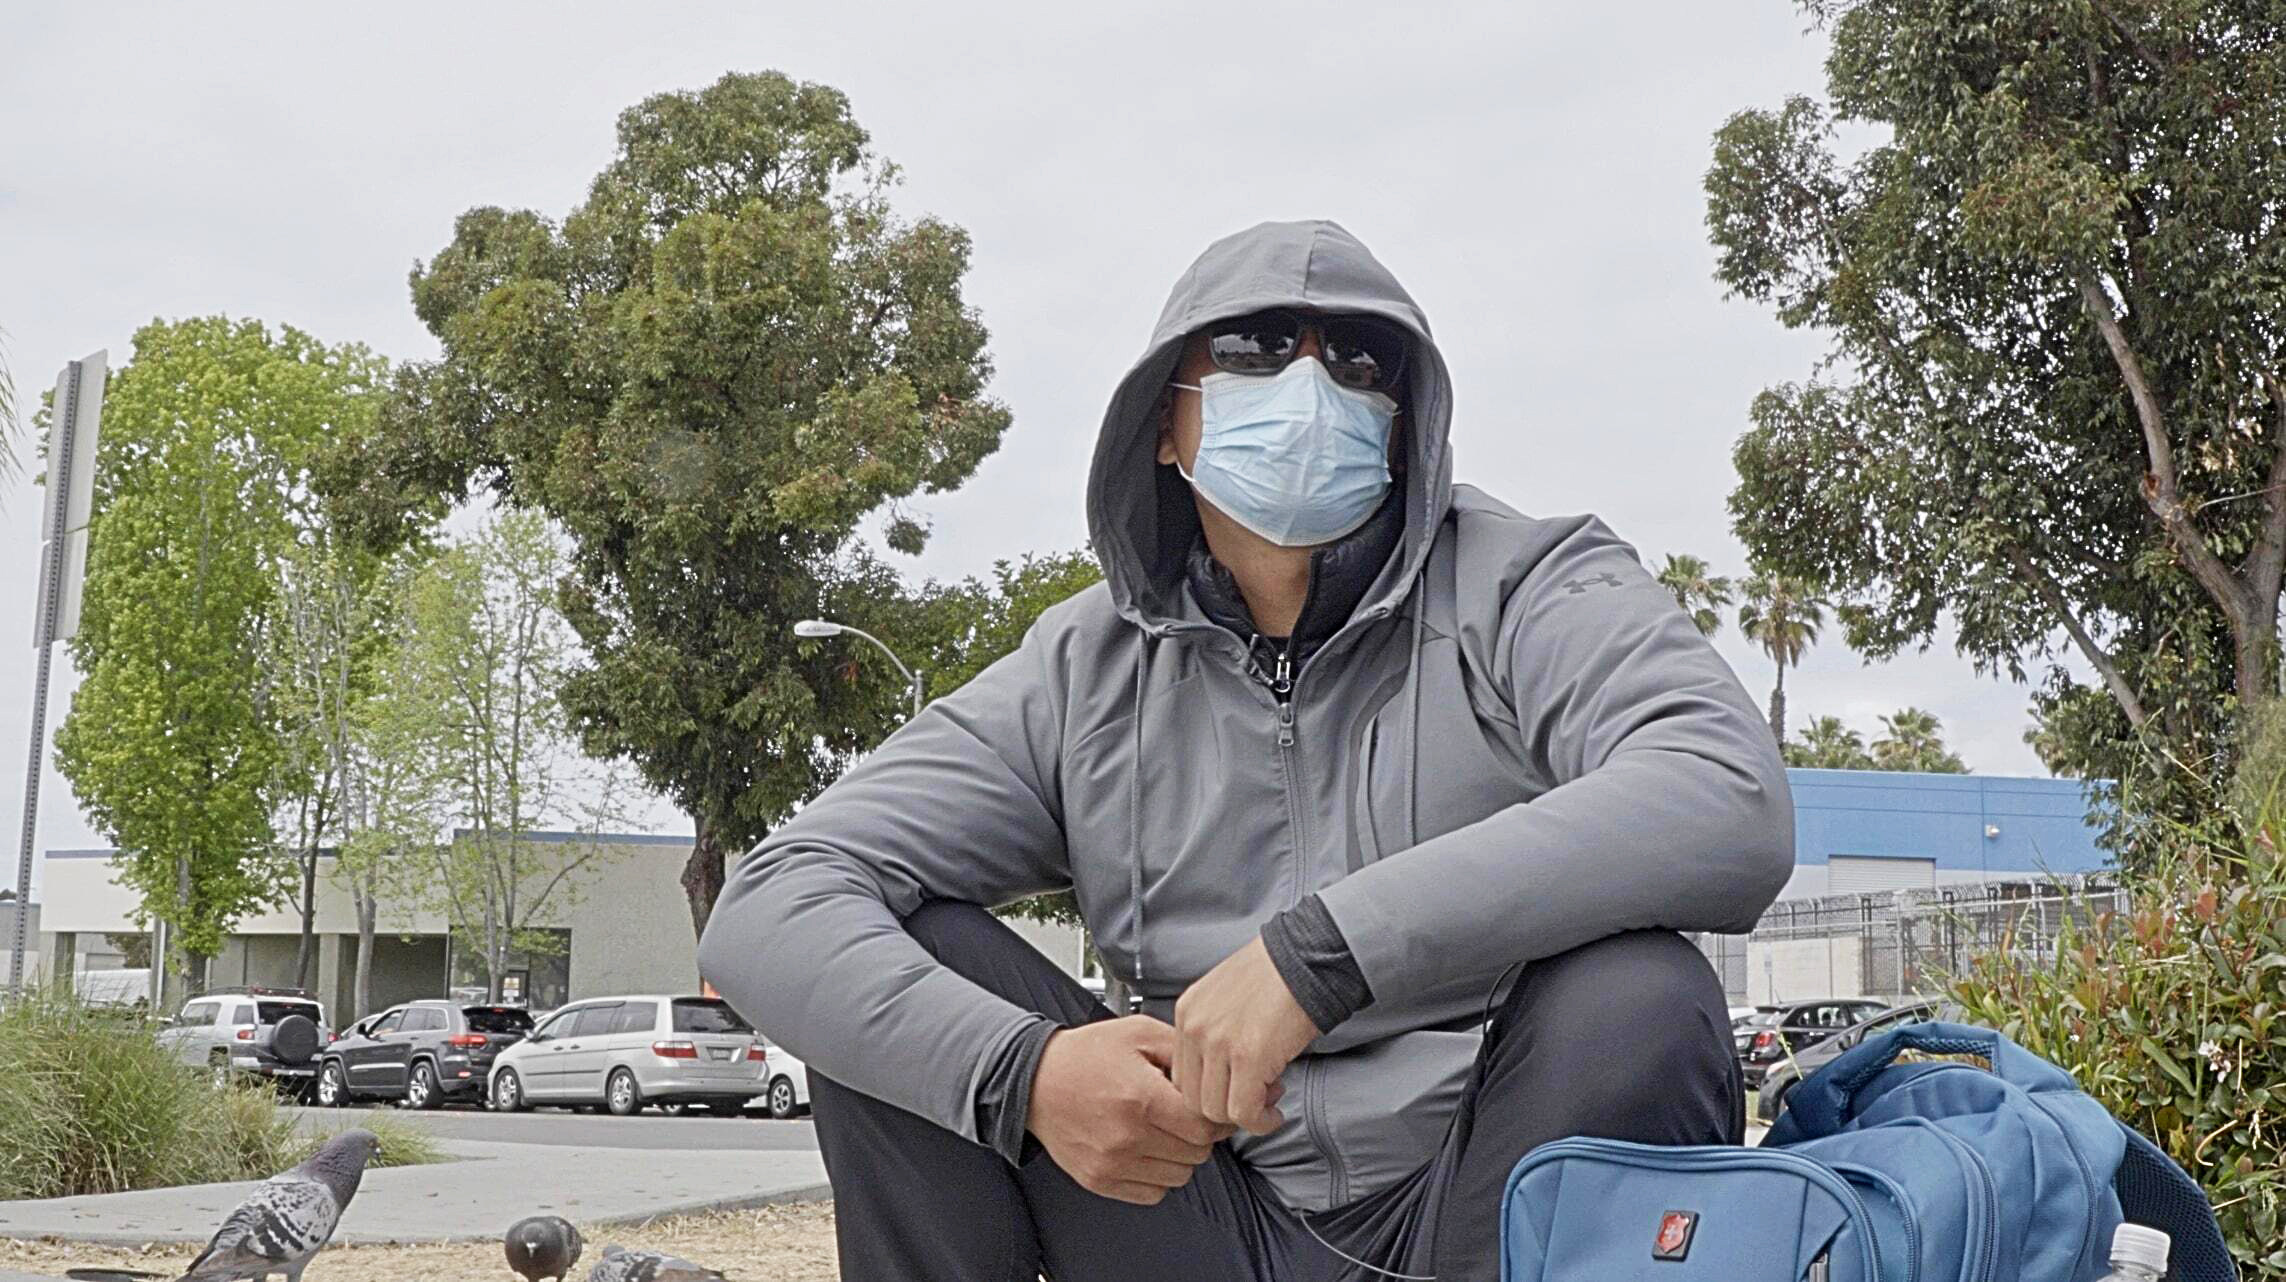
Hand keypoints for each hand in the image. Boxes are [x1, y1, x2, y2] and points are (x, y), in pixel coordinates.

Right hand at [1026, 1015, 1235, 1205]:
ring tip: (1160, 1130)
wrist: (1035, 1080)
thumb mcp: (1139, 1033)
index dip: (1215, 1119)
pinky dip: (1156, 1175)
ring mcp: (1111, 1163)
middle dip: (1197, 1135)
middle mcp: (1127, 1136)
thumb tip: (1215, 1080)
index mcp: (1141, 1098)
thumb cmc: (1087, 1054)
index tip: (1207, 1111)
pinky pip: (1152, 1193)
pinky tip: (1144, 1148)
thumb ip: (1183, 1053)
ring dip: (1178, 1156)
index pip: (1205, 1129)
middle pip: (1196, 1155)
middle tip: (1181, 1116)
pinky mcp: (1099, 1180)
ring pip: (1179, 1177)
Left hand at [1173, 936, 1319, 1134]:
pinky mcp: (1248, 1057)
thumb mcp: (1228, 998)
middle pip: (1191, 1098)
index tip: (1234, 1092)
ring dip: (1244, 1116)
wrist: (1307, 958)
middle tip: (1253, 1100)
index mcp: (1187, 1012)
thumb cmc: (1278, 975)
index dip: (1209, 1092)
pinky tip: (1274, 1113)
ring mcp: (1218, 1043)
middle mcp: (1194, 1028)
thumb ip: (1216, 1033)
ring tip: (1268, 1099)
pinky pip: (1244, 1112)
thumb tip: (1223, 1077)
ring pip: (1214, 1111)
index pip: (1181, 1075)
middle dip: (1223, 1109)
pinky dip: (1260, 1122)